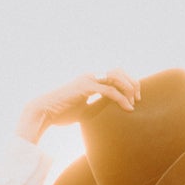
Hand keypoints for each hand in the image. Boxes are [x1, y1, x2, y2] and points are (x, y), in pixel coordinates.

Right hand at [17, 72, 139, 143]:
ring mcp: (88, 80)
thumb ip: (97, 106)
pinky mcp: (86, 87)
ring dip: (129, 88)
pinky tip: (128, 107)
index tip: (135, 98)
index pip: (115, 75)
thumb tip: (110, 113)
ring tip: (134, 102)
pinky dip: (121, 99)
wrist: (45, 113)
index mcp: (90, 80)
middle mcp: (91, 76)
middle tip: (139, 98)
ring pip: (116, 77)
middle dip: (132, 83)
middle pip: (119, 71)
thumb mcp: (84, 110)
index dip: (128, 84)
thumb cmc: (61, 113)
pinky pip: (110, 90)